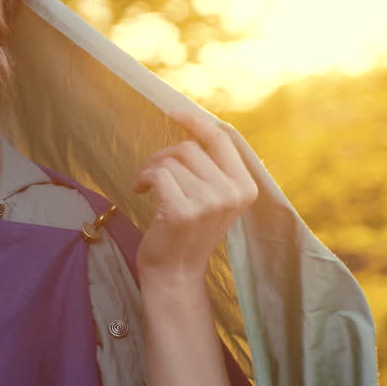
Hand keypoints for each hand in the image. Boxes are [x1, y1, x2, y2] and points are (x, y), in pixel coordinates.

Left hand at [132, 109, 258, 284]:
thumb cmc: (189, 231)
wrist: (176, 272)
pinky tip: (140, 191)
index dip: (197, 122)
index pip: (222, 139)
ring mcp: (210, 202)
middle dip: (164, 155)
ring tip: (147, 186)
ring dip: (151, 169)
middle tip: (153, 173)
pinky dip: (143, 178)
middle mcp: (232, 193)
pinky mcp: (183, 211)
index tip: (175, 113)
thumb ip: (214, 169)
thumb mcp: (214, 199)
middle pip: (190, 147)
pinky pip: (158, 174)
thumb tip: (195, 126)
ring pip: (171, 160)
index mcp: (245, 187)